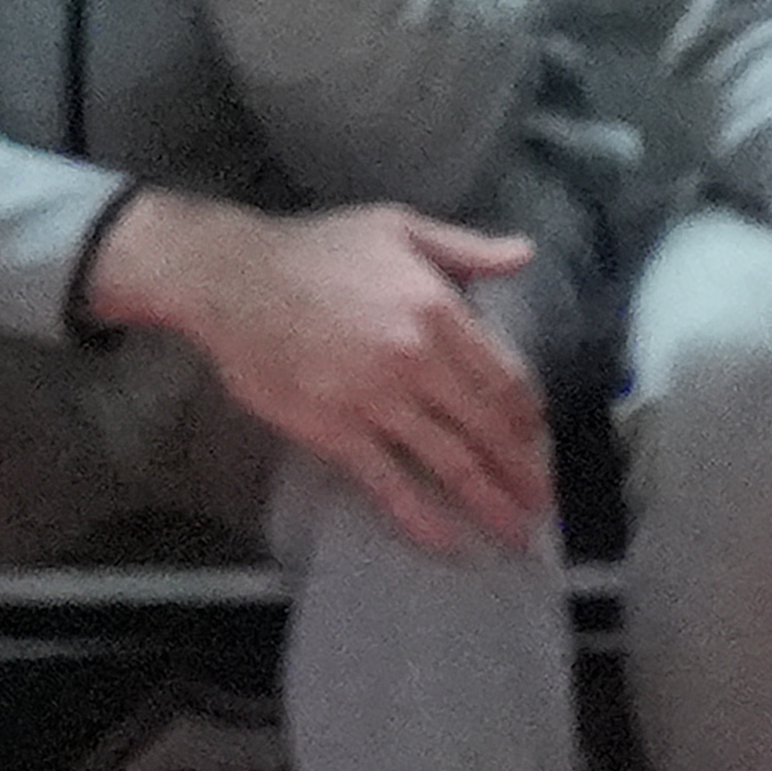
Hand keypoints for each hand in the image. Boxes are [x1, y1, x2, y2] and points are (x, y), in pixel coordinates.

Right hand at [95, 193, 551, 553]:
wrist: (231, 278)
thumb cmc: (312, 248)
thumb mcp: (397, 226)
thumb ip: (466, 248)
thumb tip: (525, 254)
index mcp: (438, 309)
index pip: (504, 376)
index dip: (526, 416)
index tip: (535, 439)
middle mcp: (416, 358)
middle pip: (487, 427)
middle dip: (521, 471)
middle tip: (540, 502)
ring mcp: (377, 400)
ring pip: (450, 462)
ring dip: (489, 503)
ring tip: (513, 534)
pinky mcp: (336, 432)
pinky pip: (389, 485)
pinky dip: (422, 519)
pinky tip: (447, 544)